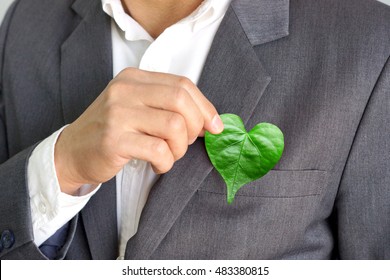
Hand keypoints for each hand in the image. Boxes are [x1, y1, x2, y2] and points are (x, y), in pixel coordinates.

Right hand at [54, 68, 223, 194]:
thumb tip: (210, 121)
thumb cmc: (111, 131)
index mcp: (135, 79)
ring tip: (169, 155)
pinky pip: (158, 150)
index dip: (205, 107)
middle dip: (195, 126)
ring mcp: (118, 114)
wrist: (71, 152)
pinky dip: (166, 162)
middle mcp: (126, 91)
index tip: (214, 126)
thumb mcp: (138, 108)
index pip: (183, 85)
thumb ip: (169, 108)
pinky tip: (157, 165)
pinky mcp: (114, 140)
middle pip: (181, 101)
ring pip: (174, 126)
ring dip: (180, 148)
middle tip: (186, 142)